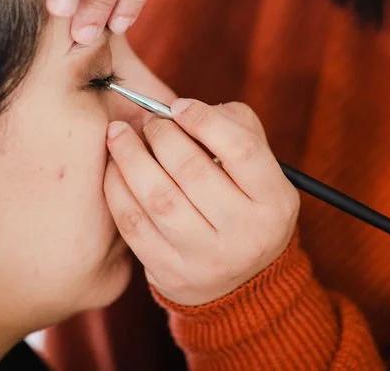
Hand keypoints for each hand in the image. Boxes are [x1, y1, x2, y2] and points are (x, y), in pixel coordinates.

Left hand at [104, 99, 299, 305]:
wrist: (240, 283)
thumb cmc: (244, 202)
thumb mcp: (260, 169)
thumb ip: (234, 126)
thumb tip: (183, 110)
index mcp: (275, 200)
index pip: (241, 150)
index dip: (204, 120)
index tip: (178, 106)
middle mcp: (246, 234)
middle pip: (193, 171)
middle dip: (162, 136)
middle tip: (148, 121)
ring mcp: (207, 259)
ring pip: (158, 198)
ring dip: (130, 157)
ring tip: (119, 134)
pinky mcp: (171, 274)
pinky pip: (134, 225)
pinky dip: (117, 189)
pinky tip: (114, 167)